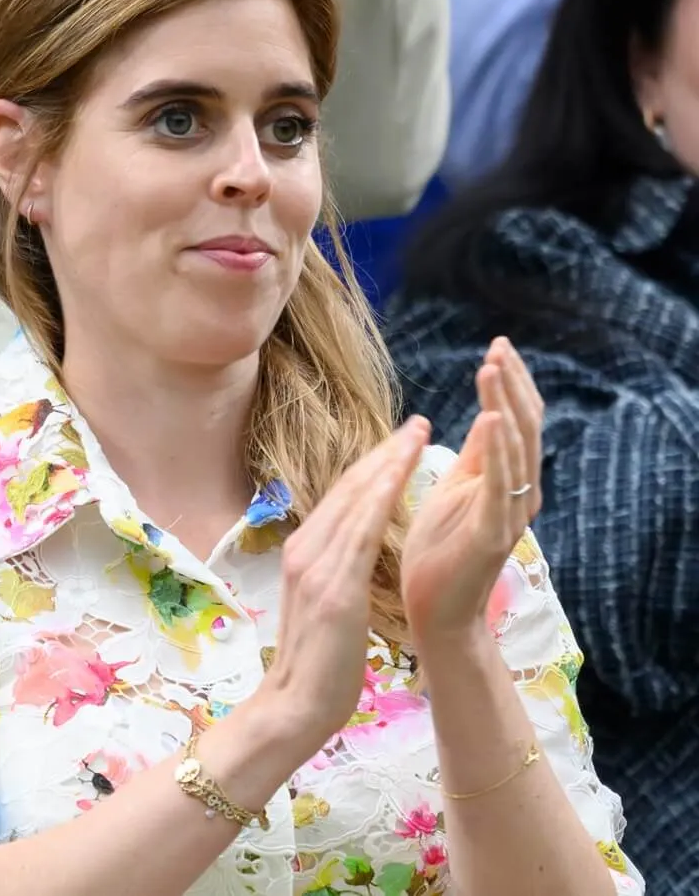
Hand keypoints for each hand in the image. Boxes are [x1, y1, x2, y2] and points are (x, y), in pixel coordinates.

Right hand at [253, 416, 429, 755]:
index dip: (372, 465)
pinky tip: (400, 475)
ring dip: (388, 463)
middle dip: (384, 452)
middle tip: (417, 423)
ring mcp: (316, 567)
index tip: (401, 441)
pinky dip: (380, 496)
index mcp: (302, 553)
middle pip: (348, 488)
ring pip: (356, 500)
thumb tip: (356, 549)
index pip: (342, 498)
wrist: (295, 706)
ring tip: (417, 436)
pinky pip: (361, 531)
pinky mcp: (333, 587)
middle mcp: (304, 550)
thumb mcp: (323, 604)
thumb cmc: (316, 665)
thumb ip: (335, 570)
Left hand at [400, 338, 544, 644]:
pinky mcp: (492, 533)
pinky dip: (498, 450)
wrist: (435, 612)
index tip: (497, 345)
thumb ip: (476, 454)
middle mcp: (517, 493)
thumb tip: (490, 411)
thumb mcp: (456, 489)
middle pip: (523, 426)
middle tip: (498, 347)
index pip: (515, 420)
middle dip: (510, 384)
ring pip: (516, 449)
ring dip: (504, 404)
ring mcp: (509, 513)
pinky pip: (499, 485)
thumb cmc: (440, 552)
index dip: (509, 383)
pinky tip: (492, 419)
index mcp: (504, 479)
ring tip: (493, 368)